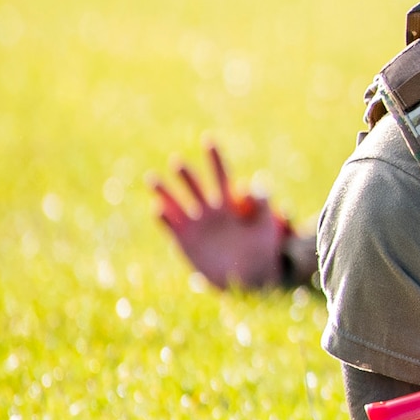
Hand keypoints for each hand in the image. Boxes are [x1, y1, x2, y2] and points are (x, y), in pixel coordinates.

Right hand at [149, 142, 294, 288]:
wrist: (249, 280)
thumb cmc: (262, 253)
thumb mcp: (266, 227)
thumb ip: (262, 205)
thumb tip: (254, 184)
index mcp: (231, 204)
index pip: (221, 176)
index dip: (215, 158)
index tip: (209, 139)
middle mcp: (210, 211)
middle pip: (196, 186)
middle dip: (187, 175)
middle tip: (179, 163)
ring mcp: (196, 226)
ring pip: (177, 202)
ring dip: (165, 191)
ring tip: (153, 178)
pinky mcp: (184, 241)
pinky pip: (170, 226)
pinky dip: (163, 216)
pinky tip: (158, 208)